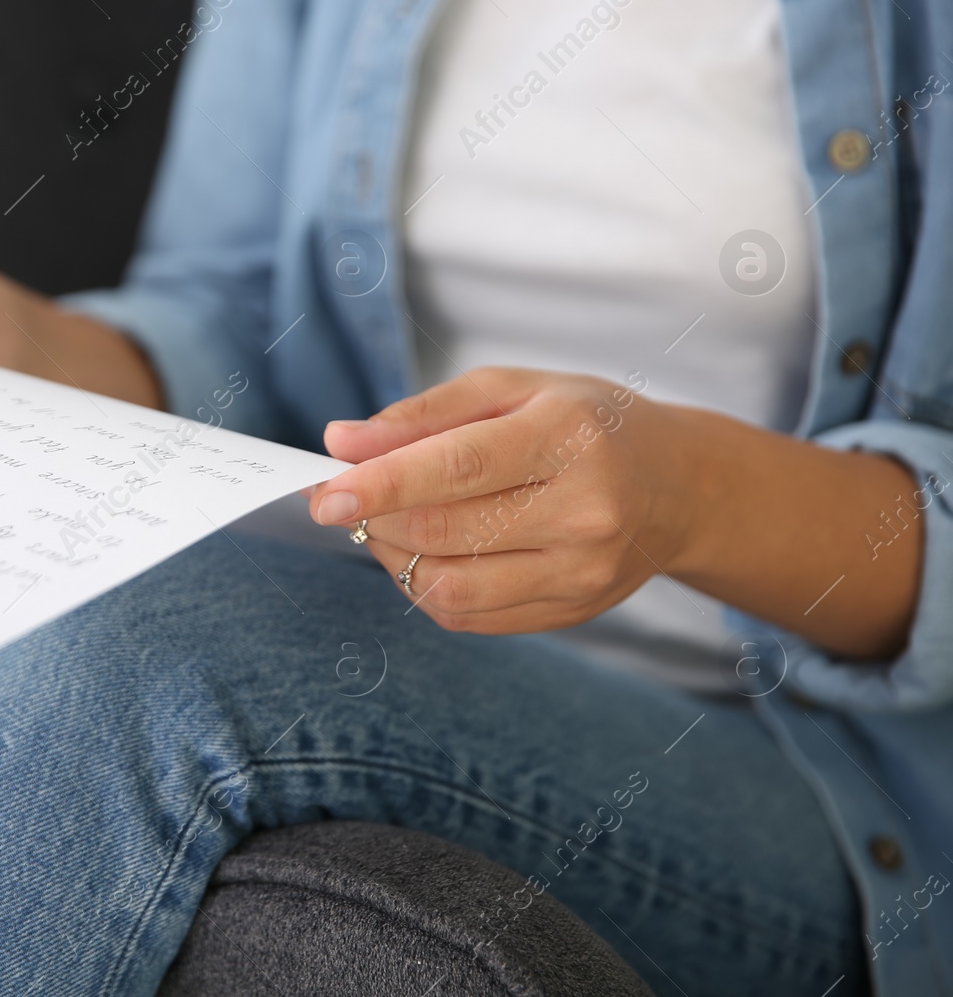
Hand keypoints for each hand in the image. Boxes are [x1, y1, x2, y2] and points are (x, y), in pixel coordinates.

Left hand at [308, 367, 698, 634]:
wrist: (677, 486)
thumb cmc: (585, 424)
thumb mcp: (513, 388)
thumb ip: (424, 415)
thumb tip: (343, 443)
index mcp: (568, 438)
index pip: (459, 468)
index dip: (383, 484)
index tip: (327, 491)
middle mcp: (583, 511)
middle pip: (446, 531)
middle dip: (374, 518)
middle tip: (343, 497)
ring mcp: (581, 572)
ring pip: (451, 587)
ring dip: (392, 558)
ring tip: (384, 525)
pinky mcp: (570, 611)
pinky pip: (469, 616)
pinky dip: (425, 587)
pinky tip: (423, 553)